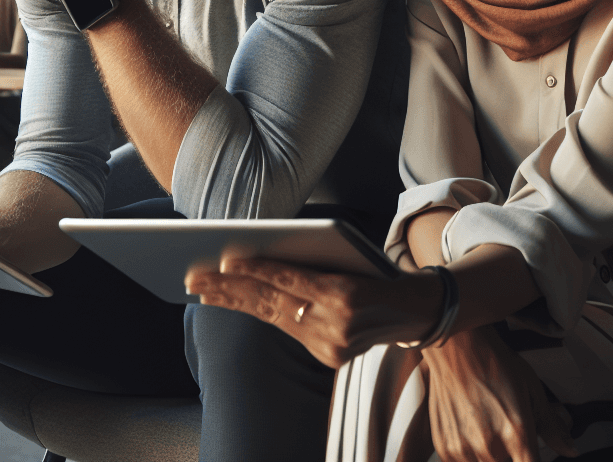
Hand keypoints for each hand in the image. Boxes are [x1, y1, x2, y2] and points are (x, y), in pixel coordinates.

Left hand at [186, 256, 442, 368]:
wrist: (418, 310)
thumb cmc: (377, 271)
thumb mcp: (350, 257)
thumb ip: (313, 262)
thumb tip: (257, 255)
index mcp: (345, 294)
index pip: (290, 280)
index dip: (257, 269)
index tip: (224, 258)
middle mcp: (337, 324)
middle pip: (274, 302)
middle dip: (229, 289)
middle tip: (194, 276)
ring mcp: (333, 345)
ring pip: (274, 317)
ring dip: (235, 301)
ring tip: (202, 289)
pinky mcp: (330, 356)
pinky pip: (287, 328)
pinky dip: (258, 312)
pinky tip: (232, 301)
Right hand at [423, 328, 576, 461]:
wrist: (456, 346)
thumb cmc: (493, 362)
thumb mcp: (532, 390)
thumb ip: (551, 426)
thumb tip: (570, 449)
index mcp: (517, 432)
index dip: (531, 459)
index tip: (529, 454)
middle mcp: (490, 445)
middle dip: (512, 454)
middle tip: (505, 432)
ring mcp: (464, 448)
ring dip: (491, 455)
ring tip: (487, 429)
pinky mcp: (445, 448)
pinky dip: (470, 455)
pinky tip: (471, 433)